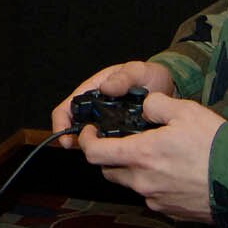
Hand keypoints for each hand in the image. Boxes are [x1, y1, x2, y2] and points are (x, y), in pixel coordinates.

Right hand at [49, 60, 173, 149]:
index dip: (61, 124)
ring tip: (106, 155)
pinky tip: (119, 156)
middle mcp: (95, 108)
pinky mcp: (119, 132)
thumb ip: (123, 77)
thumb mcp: (136, 71)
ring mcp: (106, 121)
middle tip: (91, 151)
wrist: (167, 86)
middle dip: (78, 142)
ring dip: (95, 147)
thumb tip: (105, 88)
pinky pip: (109, 144)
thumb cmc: (147, 75)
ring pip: (92, 139)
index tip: (67, 140)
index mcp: (92, 91)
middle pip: (75, 128)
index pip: (66, 109)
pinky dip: (110, 151)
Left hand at [81, 90, 224, 223]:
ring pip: (130, 184)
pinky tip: (172, 172)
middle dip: (109, 155)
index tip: (90, 132)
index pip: (95, 153)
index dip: (86, 141)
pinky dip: (153, 183)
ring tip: (153, 154)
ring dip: (132, 170)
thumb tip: (144, 108)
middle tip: (123, 140)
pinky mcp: (171, 212)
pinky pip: (151, 196)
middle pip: (109, 170)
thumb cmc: (216, 146)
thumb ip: (156, 105)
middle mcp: (143, 182)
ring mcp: (157, 200)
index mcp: (141, 155)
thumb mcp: (186, 110)